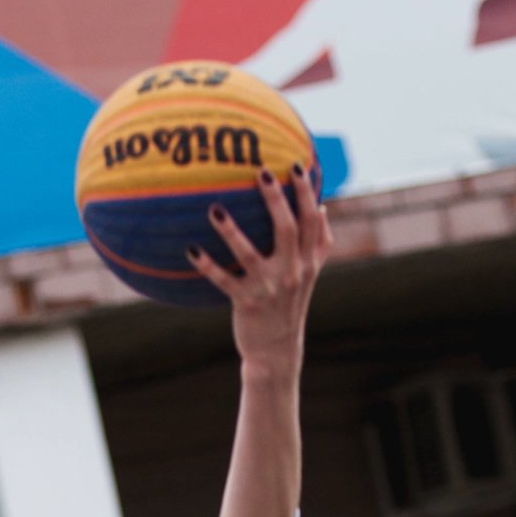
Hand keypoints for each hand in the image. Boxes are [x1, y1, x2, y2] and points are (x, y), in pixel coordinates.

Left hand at [187, 166, 330, 371]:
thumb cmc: (290, 305)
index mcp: (307, 262)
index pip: (311, 221)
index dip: (306, 193)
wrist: (277, 350)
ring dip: (231, 231)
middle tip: (261, 172)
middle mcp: (291, 272)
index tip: (297, 165)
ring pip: (249, 253)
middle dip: (276, 199)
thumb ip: (319, 243)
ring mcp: (268, 288)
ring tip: (214, 208)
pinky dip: (207, 266)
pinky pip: (223, 280)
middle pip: (287, 229)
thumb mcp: (310, 275)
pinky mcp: (246, 303)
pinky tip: (191, 249)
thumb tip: (324, 207)